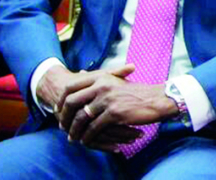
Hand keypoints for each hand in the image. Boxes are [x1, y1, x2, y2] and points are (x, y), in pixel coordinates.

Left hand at [60, 66, 177, 147]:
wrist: (156, 99)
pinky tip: (86, 140)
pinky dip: (87, 136)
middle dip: (64, 116)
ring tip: (73, 137)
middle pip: (72, 102)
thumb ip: (98, 77)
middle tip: (62, 126)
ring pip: (81, 118)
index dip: (62, 100)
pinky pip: (93, 128)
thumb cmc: (135, 91)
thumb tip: (81, 73)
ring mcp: (107, 99)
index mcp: (101, 77)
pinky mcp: (114, 113)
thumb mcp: (115, 79)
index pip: (71, 87)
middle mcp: (101, 86)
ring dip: (74, 130)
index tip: (59, 110)